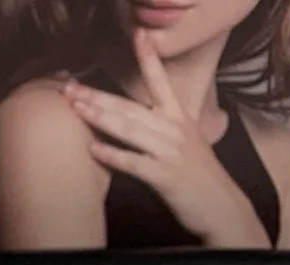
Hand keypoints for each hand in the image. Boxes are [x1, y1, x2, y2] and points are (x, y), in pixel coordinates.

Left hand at [63, 29, 271, 247]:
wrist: (220, 205)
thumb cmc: (196, 177)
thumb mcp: (184, 144)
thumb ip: (161, 129)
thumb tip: (135, 120)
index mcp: (179, 118)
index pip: (160, 82)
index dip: (149, 58)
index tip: (138, 34)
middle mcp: (174, 128)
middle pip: (130, 106)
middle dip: (97, 95)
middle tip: (69, 87)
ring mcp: (170, 151)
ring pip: (129, 129)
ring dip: (100, 117)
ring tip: (75, 108)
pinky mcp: (165, 175)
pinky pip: (133, 163)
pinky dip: (113, 155)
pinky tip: (93, 150)